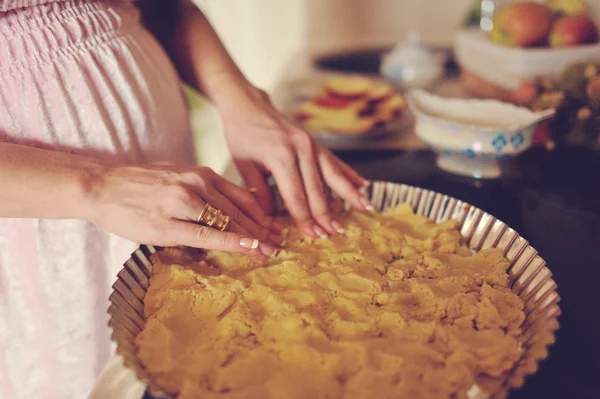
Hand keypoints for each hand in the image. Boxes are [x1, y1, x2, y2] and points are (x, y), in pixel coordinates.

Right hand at [85, 162, 282, 257]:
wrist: (101, 187)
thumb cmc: (140, 185)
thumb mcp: (178, 175)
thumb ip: (207, 188)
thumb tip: (236, 204)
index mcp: (201, 173)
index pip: (242, 196)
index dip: (263, 215)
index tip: (276, 228)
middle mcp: (196, 183)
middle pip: (240, 211)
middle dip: (263, 229)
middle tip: (281, 243)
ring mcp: (183, 202)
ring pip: (228, 222)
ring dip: (253, 238)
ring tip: (270, 251)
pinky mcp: (168, 223)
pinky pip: (207, 234)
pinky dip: (231, 241)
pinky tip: (248, 248)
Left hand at [219, 87, 373, 237]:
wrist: (248, 104)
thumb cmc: (242, 135)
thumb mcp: (244, 165)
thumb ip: (259, 193)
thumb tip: (270, 221)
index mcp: (281, 156)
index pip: (296, 195)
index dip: (305, 218)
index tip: (313, 235)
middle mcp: (300, 149)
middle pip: (317, 189)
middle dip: (327, 213)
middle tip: (336, 233)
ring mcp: (311, 144)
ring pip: (333, 174)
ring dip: (349, 194)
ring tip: (365, 208)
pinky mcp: (315, 142)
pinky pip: (334, 161)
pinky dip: (349, 173)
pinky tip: (363, 185)